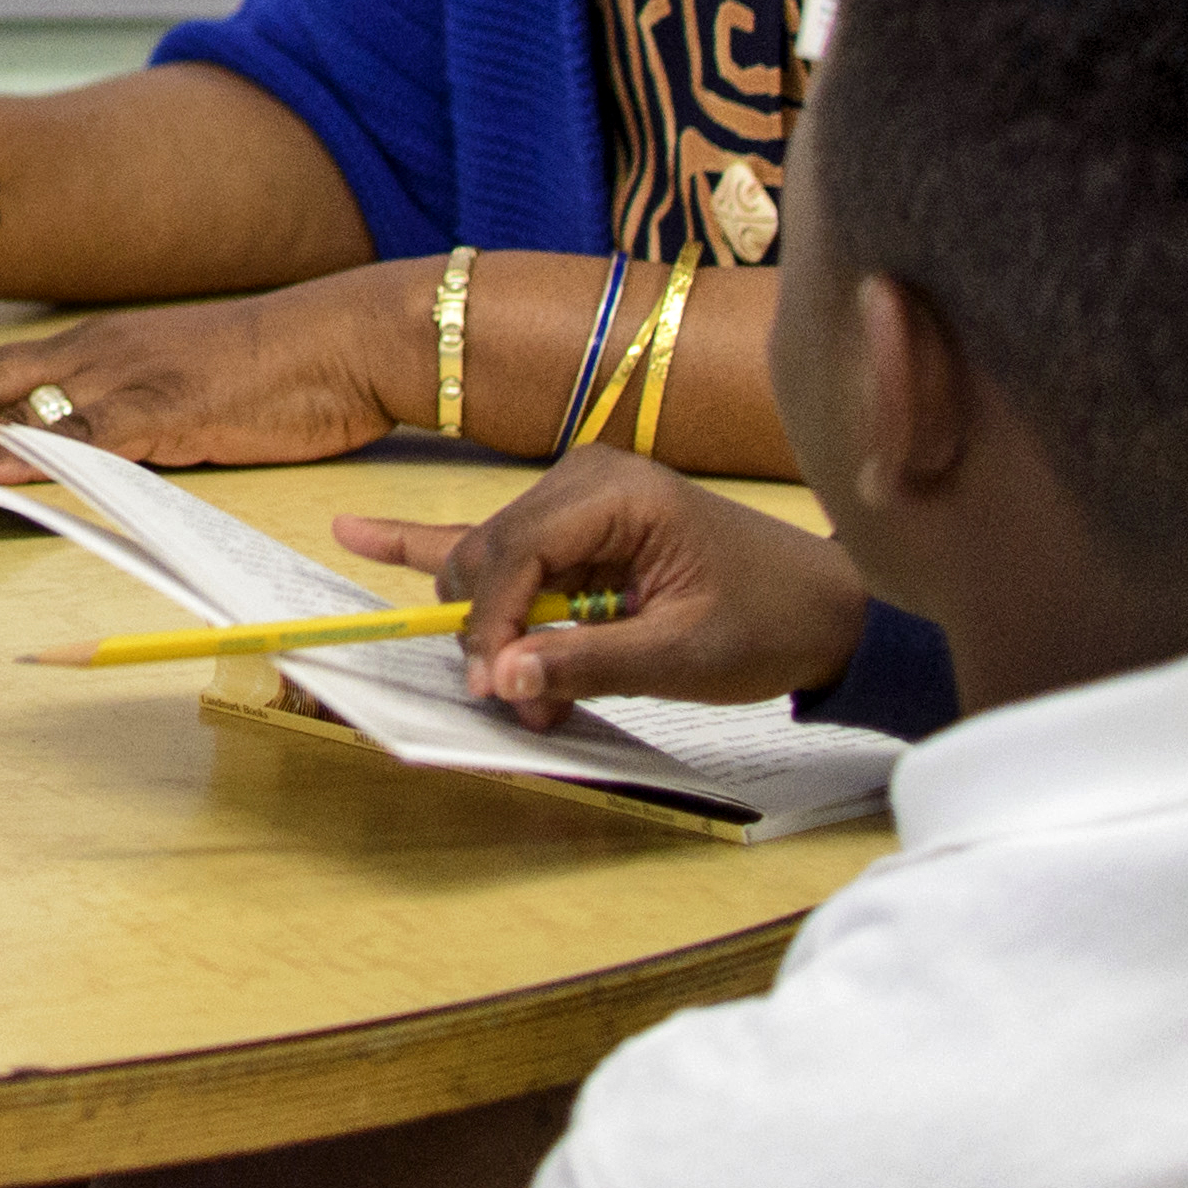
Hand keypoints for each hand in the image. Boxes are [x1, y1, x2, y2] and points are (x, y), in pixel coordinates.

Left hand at [0, 269, 409, 474]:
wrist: (347, 340)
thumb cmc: (270, 371)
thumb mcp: (174, 391)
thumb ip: (116, 419)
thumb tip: (65, 452)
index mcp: (93, 350)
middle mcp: (92, 356)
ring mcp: (123, 381)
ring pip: (9, 405)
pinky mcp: (164, 412)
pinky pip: (79, 438)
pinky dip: (22, 454)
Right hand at [338, 450, 867, 716]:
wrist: (829, 608)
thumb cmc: (769, 622)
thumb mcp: (685, 656)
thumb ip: (590, 662)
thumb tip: (502, 680)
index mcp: (616, 492)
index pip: (515, 553)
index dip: (491, 624)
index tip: (491, 689)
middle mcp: (585, 478)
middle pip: (489, 556)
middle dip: (495, 635)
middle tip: (521, 708)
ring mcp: (576, 498)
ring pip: (490, 567)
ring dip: (500, 632)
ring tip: (533, 697)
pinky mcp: (576, 525)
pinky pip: (498, 545)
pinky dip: (429, 547)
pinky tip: (357, 533)